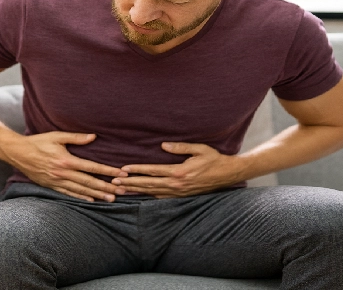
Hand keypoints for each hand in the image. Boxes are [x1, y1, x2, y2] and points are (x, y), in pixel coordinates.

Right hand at [0, 131, 127, 201]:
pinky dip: (81, 198)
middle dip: (107, 187)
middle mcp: (63, 173)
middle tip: (122, 191)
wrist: (18, 153)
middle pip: (89, 182)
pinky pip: (69, 194)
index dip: (108, 171)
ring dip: (97, 195)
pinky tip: (91, 200)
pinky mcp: (52, 186)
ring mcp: (57, 181)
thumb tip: (93, 137)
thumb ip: (76, 137)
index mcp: (66, 160)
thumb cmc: (38, 142)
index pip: (92, 167)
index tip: (121, 173)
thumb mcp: (57, 136)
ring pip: (81, 190)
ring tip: (111, 199)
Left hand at [111, 142, 247, 197]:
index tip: (123, 169)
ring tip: (122, 190)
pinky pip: (161, 197)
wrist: (228, 175)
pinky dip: (149, 196)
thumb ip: (180, 147)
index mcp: (179, 172)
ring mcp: (179, 192)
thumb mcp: (199, 149)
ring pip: (152, 192)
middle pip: (148, 184)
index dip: (137, 170)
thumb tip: (163, 145)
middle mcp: (177, 184)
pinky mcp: (181, 196)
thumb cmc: (214, 159)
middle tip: (114, 183)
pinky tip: (140, 195)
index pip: (153, 171)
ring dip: (136, 191)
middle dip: (130, 183)